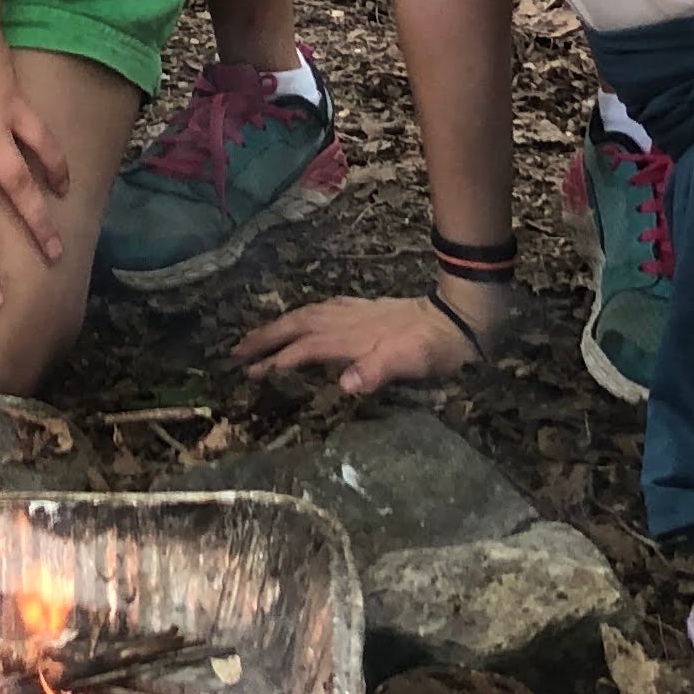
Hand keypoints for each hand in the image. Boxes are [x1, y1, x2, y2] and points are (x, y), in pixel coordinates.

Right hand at [236, 286, 488, 396]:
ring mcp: (355, 312)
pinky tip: (303, 319)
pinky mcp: (365, 309)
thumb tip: (344, 383)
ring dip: (279, 326)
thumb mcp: (412, 363)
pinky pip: (322, 309)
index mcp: (351, 337)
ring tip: (256, 338)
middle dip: (265, 338)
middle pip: (297, 326)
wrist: (458, 319)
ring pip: (307, 315)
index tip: (251, 373)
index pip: (305, 348)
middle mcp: (346, 321)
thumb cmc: (434, 349)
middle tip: (235, 352)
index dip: (277, 359)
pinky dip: (304, 315)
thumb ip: (378, 370)